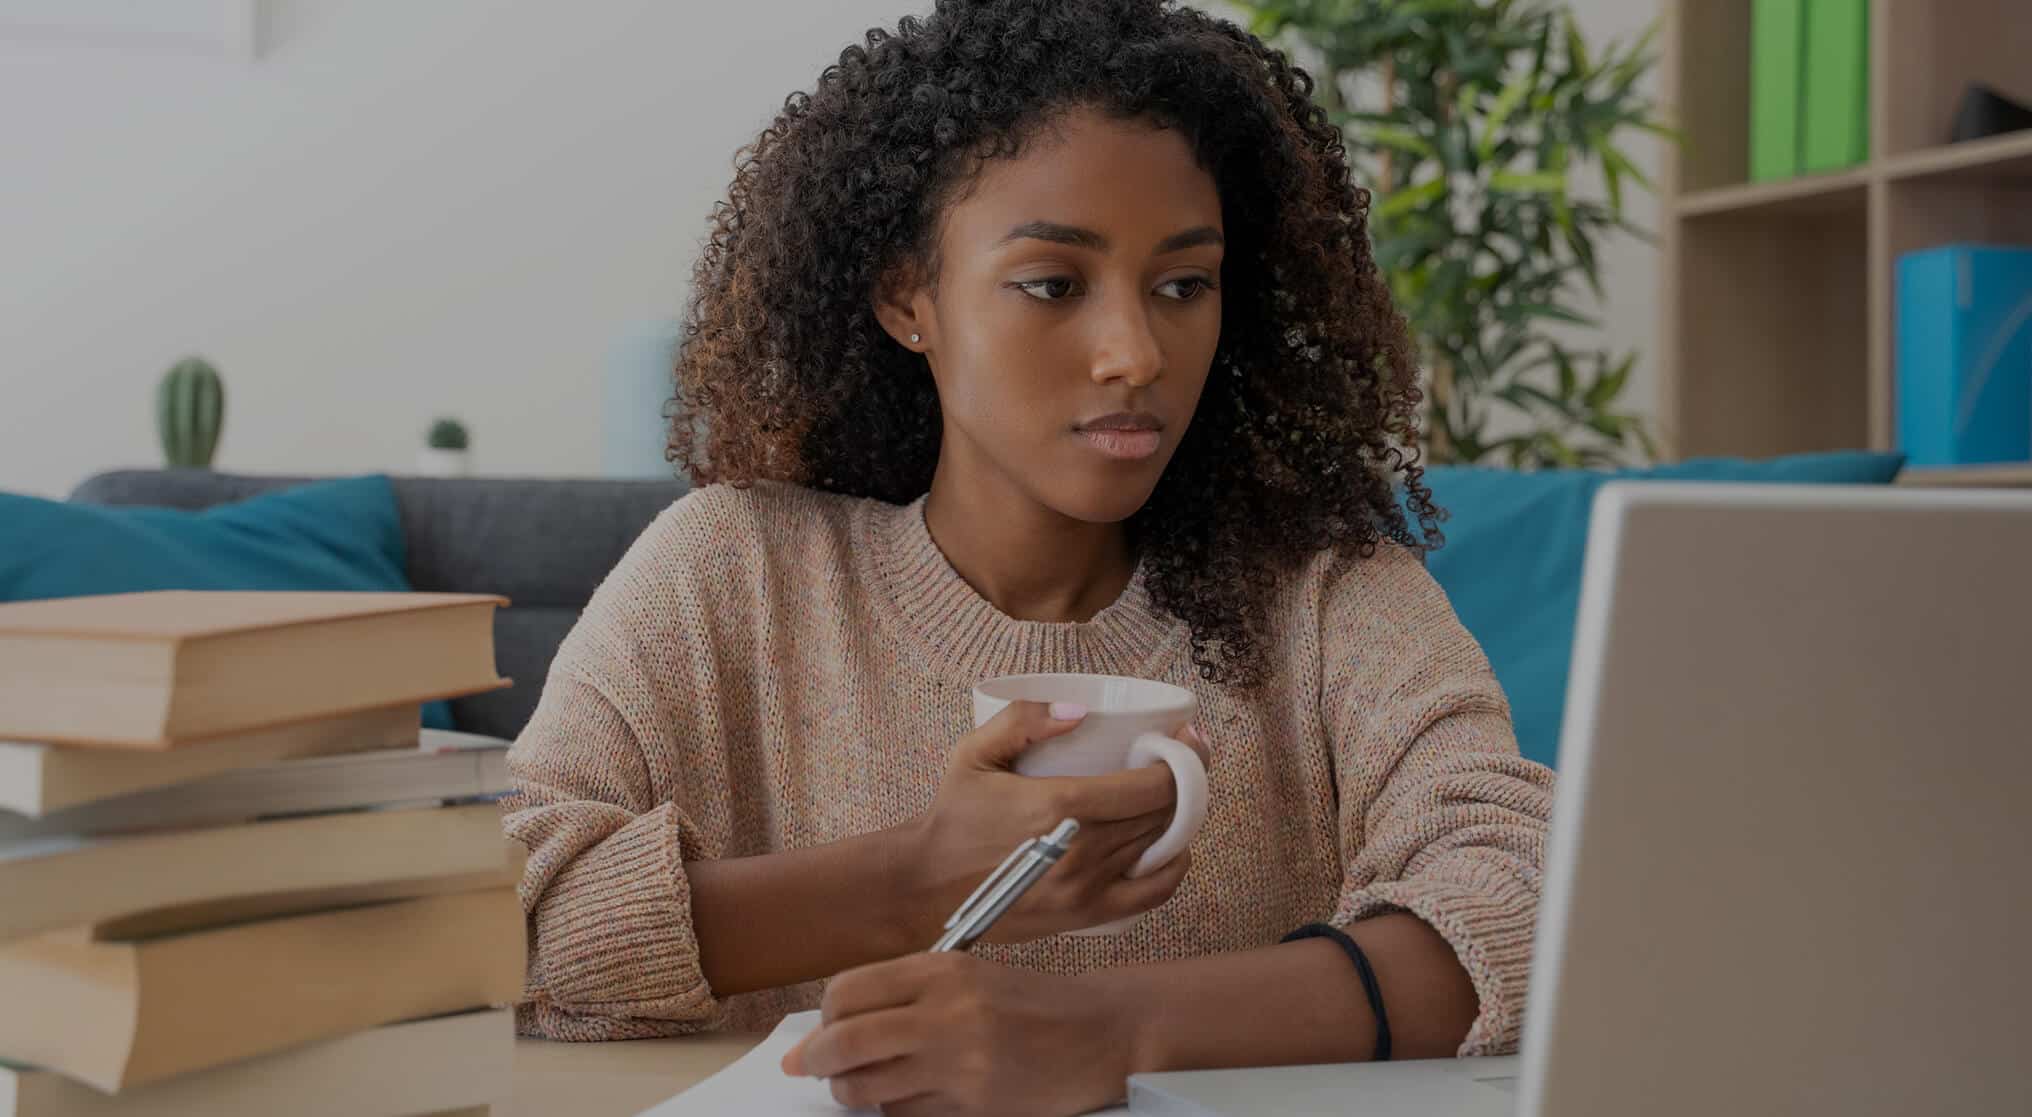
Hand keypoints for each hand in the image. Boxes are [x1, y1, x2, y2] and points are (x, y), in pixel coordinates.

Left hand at [782, 951, 1130, 1115]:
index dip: (824, 1016)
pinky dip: (899, 1111)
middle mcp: (948, 1014)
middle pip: (845, 1043)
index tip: (820, 1030)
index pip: (848, 991)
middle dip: (816, 1061)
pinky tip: (918, 1095)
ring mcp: (961, 1065)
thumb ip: (907, 995)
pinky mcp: (975, 1108)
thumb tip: (832, 1029)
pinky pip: (907, 1116)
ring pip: (868, 1089)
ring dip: (853, 1092)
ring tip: (863, 1084)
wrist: (1103, 1034)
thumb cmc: (1033, 1003)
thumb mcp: (970, 977)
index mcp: (944, 971)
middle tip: (808, 1067)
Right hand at [898, 701, 1206, 944]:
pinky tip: (1171, 848)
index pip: (1151, 785)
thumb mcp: (974, 753)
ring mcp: (1088, 888)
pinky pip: (1153, 895)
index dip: (1184, 759)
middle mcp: (1083, 850)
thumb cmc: (953, 815)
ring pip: (1161, 847)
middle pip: (1164, 814)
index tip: (1190, 739)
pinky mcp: (1087, 916)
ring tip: (1174, 796)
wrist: (927, 886)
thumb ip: (1023, 720)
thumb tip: (1080, 709)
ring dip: (1177, 819)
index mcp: (1062, 805)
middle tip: (1184, 760)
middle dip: (1184, 783)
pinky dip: (1172, 869)